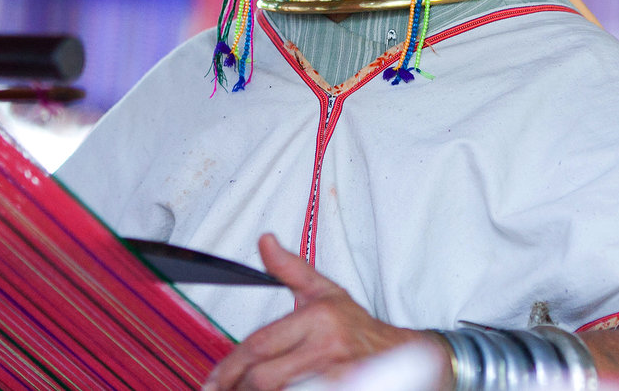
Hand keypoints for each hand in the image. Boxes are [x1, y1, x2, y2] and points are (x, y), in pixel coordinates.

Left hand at [201, 234, 448, 390]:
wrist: (405, 354)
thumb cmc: (358, 327)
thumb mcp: (325, 291)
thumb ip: (290, 269)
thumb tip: (265, 241)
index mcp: (317, 317)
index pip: (260, 345)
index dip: (230, 366)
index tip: (214, 381)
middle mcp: (327, 345)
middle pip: (266, 377)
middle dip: (239, 388)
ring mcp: (339, 375)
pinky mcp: (350, 389)